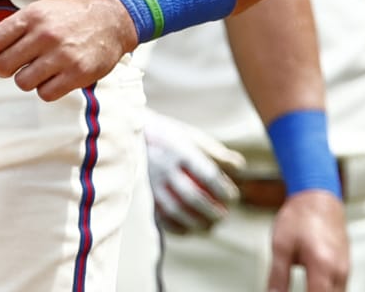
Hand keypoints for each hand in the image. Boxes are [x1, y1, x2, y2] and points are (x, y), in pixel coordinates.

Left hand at [0, 0, 134, 100]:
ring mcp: (62, 55)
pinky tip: (52, 78)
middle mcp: (45, 35)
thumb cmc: (67, 17)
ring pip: (23, 82)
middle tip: (13, 66)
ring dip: (26, 80)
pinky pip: (45, 94)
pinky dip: (44, 90)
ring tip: (37, 70)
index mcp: (31, 17)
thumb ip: (5, 29)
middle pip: (4, 65)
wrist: (110, 19)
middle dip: (3, 69)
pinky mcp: (78, 74)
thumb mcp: (36, 13)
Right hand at [144, 110, 243, 233]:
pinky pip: (159, 217)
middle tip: (224, 216)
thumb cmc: (166, 135)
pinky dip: (176, 227)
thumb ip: (216, 152)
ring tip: (210, 227)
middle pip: (192, 196)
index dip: (224, 190)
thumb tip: (240, 168)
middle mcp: (162, 166)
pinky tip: (189, 230)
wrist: (124, 133)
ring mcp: (149, 182)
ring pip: (175, 211)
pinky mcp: (140, 193)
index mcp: (178, 149)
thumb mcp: (190, 136)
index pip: (207, 174)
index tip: (232, 197)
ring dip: (196, 224)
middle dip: (212, 212)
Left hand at [266, 188, 347, 291]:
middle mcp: (339, 270)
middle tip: (299, 289)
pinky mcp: (346, 267)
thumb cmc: (300, 217)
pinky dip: (327, 291)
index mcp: (322, 265)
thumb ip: (278, 276)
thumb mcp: (280, 246)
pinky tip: (315, 289)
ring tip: (306, 288)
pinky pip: (340, 288)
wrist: (317, 198)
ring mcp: (345, 269)